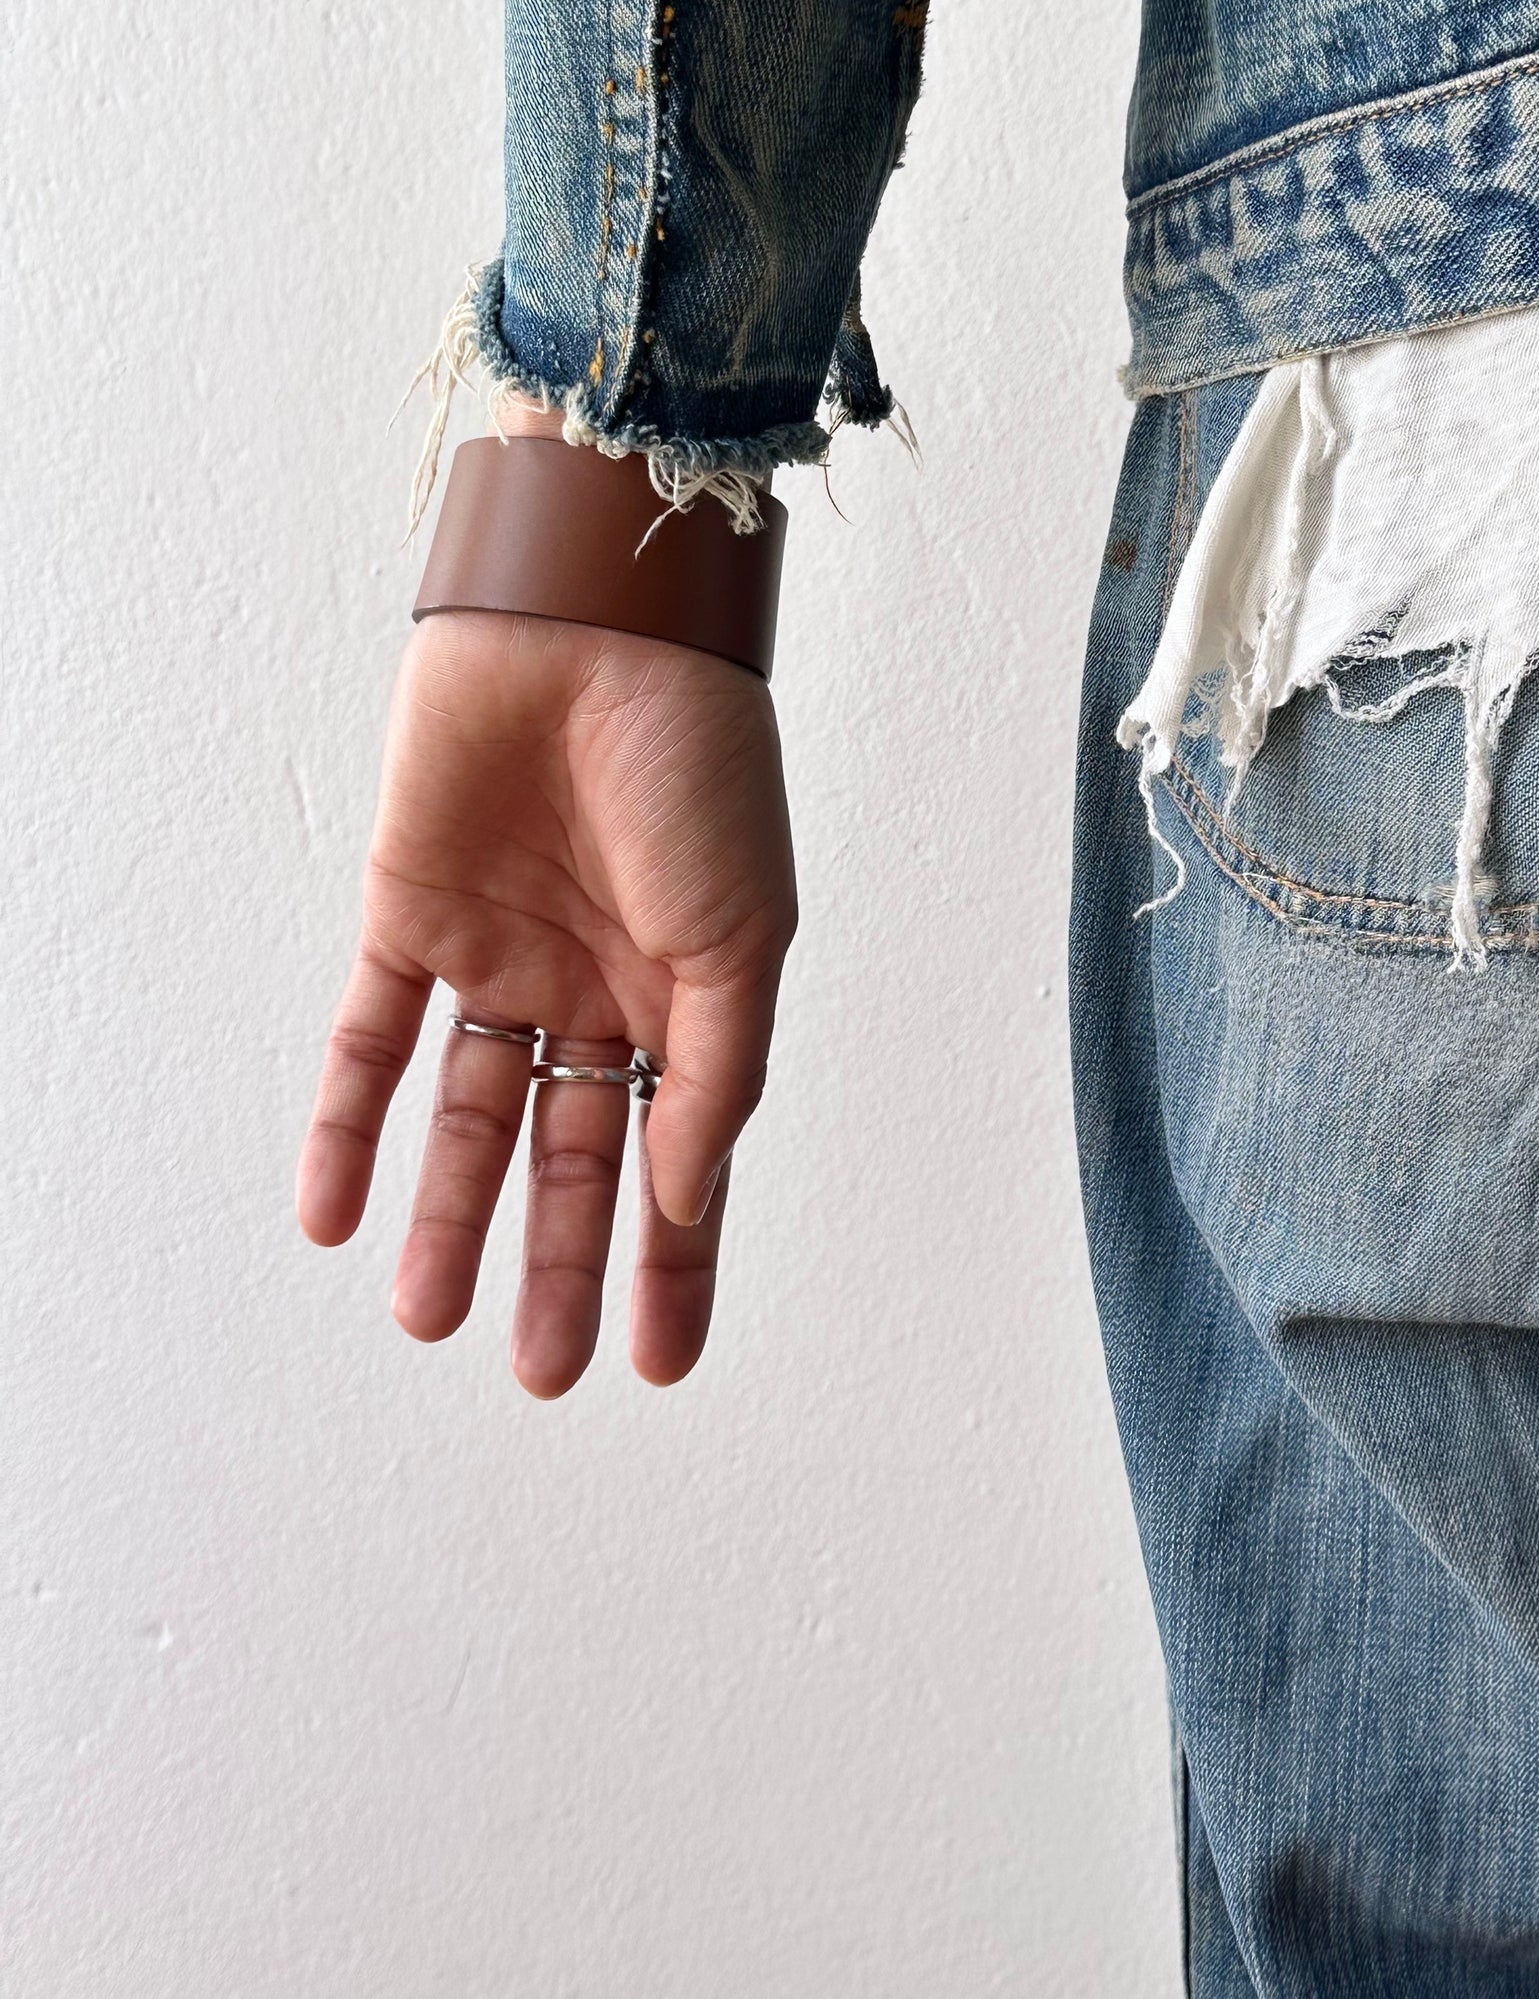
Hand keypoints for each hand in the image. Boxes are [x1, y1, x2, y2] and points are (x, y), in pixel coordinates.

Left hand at [295, 601, 795, 1395]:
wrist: (599, 627)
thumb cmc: (699, 768)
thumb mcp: (744, 941)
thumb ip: (714, 1076)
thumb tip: (681, 1200)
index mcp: (689, 996)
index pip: (678, 1159)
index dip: (672, 1262)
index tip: (655, 1361)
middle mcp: (595, 988)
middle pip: (571, 1156)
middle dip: (561, 1263)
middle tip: (542, 1371)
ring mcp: (502, 954)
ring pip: (465, 1116)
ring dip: (447, 1214)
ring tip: (429, 1314)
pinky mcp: (410, 912)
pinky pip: (370, 1037)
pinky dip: (347, 1125)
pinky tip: (334, 1214)